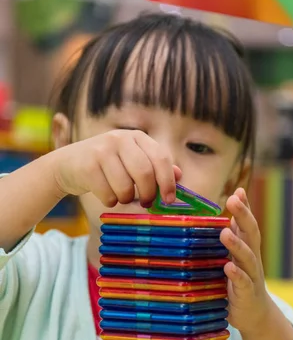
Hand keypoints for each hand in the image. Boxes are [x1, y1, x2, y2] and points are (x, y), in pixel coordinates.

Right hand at [53, 130, 180, 206]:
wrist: (67, 165)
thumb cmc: (107, 167)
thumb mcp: (132, 162)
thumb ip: (155, 167)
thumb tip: (179, 175)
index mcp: (137, 137)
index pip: (161, 157)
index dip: (168, 181)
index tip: (169, 200)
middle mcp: (120, 138)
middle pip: (144, 173)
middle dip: (148, 194)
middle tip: (146, 203)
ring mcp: (102, 150)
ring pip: (125, 187)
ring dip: (126, 199)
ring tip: (121, 196)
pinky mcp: (87, 165)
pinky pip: (108, 193)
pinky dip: (110, 201)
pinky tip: (105, 194)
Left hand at [220, 187, 270, 335]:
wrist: (255, 316)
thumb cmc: (240, 284)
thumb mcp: (235, 260)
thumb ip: (230, 242)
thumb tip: (219, 221)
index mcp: (247, 249)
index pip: (247, 224)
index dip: (244, 208)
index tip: (238, 191)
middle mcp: (252, 259)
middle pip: (251, 233)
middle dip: (243, 215)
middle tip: (233, 199)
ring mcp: (251, 276)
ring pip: (247, 257)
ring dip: (237, 244)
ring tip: (225, 232)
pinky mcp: (247, 294)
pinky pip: (243, 283)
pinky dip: (237, 274)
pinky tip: (228, 267)